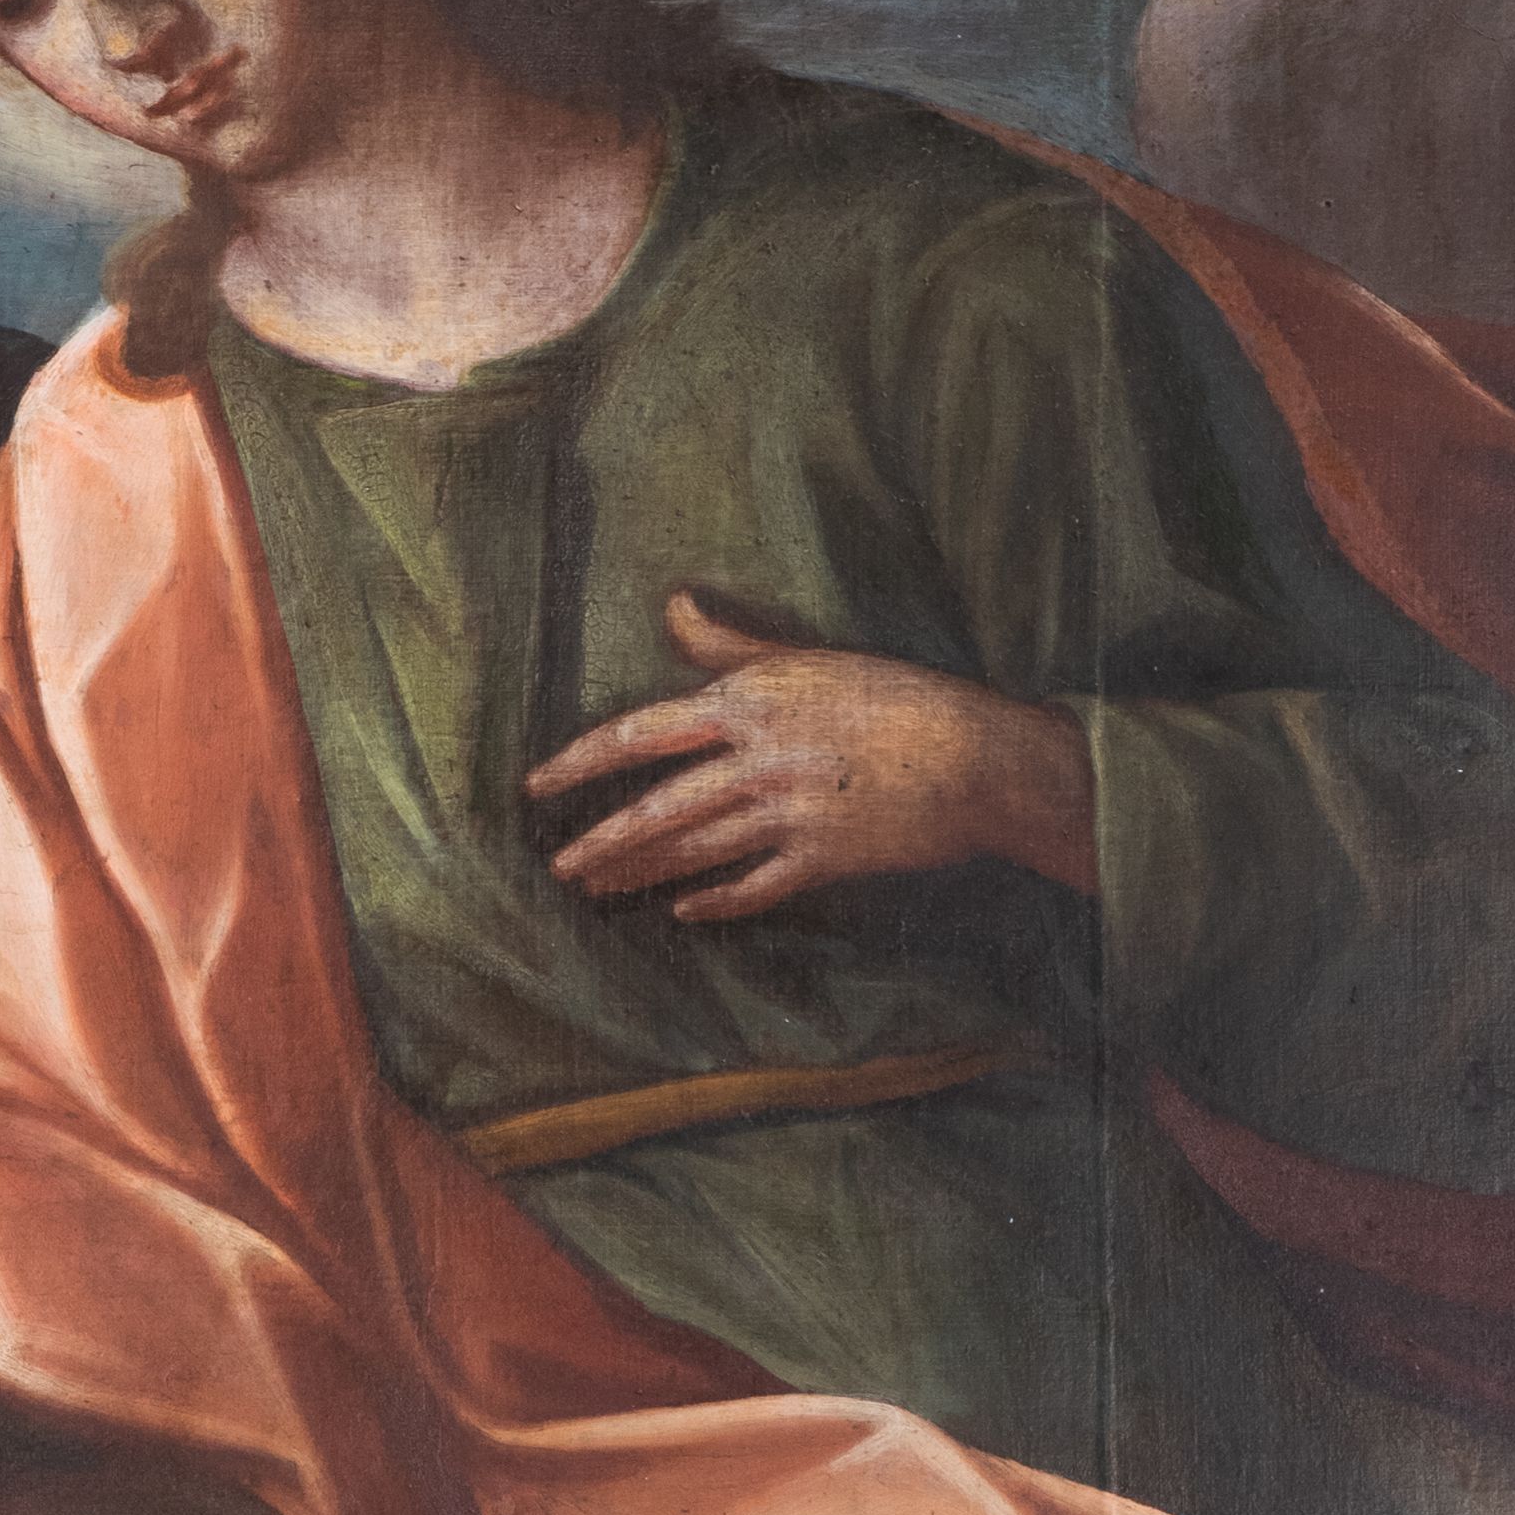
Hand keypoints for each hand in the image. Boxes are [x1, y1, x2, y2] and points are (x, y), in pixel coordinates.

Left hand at [526, 595, 1096, 923]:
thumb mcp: (805, 660)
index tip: (538, 784)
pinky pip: (753, 887)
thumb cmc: (893, 696)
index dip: (581, 761)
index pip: (641, 733)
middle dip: (601, 842)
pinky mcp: (824, 858)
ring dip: (640, 873)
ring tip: (599, 888)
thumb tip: (673, 605)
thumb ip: (729, 645)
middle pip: (658, 809)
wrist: (975, 757)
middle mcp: (760, 761)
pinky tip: (683, 909)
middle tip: (559, 866)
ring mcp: (790, 814)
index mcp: (749, 705)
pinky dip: (715, 901)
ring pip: (695, 851)